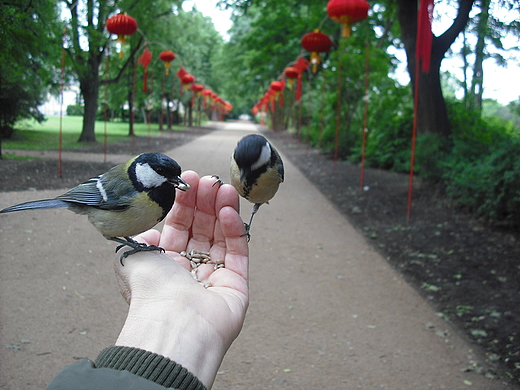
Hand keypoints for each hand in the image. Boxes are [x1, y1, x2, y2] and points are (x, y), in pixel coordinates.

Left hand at [113, 171, 248, 388]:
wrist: (174, 324)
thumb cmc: (150, 292)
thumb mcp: (130, 257)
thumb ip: (138, 238)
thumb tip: (151, 232)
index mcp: (166, 266)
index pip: (178, 228)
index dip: (183, 204)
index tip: (188, 180)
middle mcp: (190, 271)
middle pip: (202, 229)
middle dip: (205, 203)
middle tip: (209, 180)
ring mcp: (215, 278)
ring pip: (222, 237)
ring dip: (222, 210)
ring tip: (223, 187)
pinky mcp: (237, 285)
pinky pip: (238, 251)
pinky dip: (235, 229)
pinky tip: (228, 209)